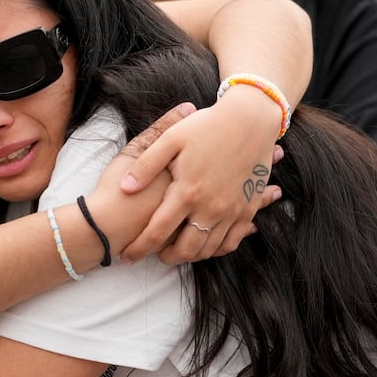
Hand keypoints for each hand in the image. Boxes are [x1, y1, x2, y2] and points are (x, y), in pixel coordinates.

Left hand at [116, 93, 285, 263]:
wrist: (251, 119)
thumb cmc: (207, 126)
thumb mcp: (171, 139)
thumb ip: (146, 165)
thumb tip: (125, 188)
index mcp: (187, 191)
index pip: (156, 232)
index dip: (139, 248)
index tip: (126, 256)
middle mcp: (210, 207)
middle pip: (185, 250)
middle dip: (166, 258)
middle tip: (156, 255)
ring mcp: (232, 211)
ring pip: (208, 250)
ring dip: (190, 256)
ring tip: (177, 251)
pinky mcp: (247, 209)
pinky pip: (232, 242)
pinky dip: (216, 249)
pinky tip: (205, 245)